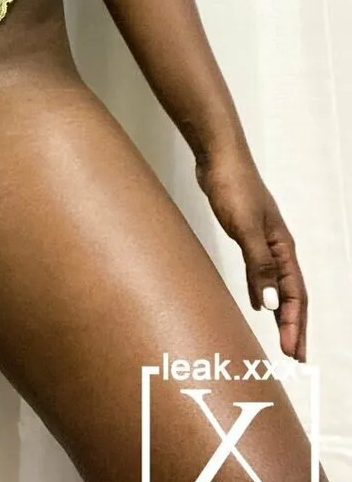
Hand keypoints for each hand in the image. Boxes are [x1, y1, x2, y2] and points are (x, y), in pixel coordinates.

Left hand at [195, 143, 306, 362]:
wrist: (217, 158)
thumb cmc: (233, 188)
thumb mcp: (245, 228)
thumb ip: (259, 265)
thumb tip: (271, 305)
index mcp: (283, 247)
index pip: (296, 295)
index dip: (296, 326)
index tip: (294, 353)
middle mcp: (278, 247)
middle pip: (292, 294)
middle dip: (295, 326)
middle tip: (295, 356)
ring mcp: (263, 240)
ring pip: (277, 284)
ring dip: (281, 312)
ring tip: (283, 337)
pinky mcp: (246, 234)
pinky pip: (261, 272)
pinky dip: (263, 291)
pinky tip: (258, 303)